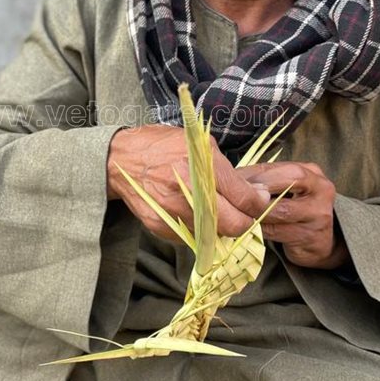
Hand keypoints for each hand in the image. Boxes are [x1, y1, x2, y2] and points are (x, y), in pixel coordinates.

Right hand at [107, 125, 269, 242]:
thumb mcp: (198, 143)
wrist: (120, 160)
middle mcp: (188, 191)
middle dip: (245, 222)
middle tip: (244, 214)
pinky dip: (199, 229)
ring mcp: (174, 212)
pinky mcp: (163, 227)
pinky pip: (193, 237)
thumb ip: (225, 169)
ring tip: (217, 211)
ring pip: (215, 234)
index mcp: (201, 165)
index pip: (243, 198)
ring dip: (221, 226)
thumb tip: (253, 191)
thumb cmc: (161, 146)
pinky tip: (194, 213)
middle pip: (233, 224)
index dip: (257, 203)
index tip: (259, 201)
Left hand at [239, 162, 349, 268]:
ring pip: (281, 209)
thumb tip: (233, 176)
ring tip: (238, 210)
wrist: (320, 243)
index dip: (254, 172)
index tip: (231, 178)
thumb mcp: (287, 190)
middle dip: (259, 186)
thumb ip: (266, 180)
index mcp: (313, 173)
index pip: (281, 167)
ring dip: (256, 210)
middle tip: (235, 193)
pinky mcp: (310, 236)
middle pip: (289, 180)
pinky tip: (246, 226)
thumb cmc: (296, 211)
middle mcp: (321, 189)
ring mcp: (319, 214)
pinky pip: (278, 231)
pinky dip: (259, 228)